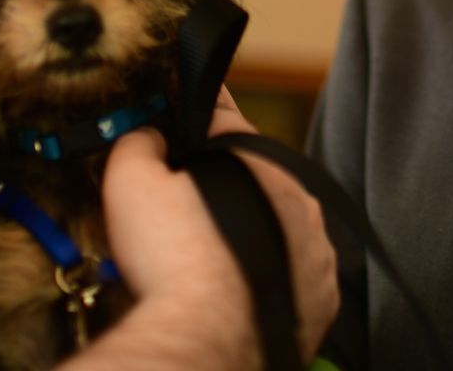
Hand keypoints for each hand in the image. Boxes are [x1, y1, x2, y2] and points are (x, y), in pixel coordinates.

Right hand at [77, 90, 338, 368]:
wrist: (202, 337)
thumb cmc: (171, 259)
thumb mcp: (132, 181)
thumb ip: (138, 143)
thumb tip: (147, 135)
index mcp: (257, 161)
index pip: (226, 119)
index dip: (200, 118)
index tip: (188, 116)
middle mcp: (298, 200)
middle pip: (256, 180)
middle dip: (223, 188)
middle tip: (185, 214)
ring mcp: (316, 251)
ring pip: (281, 230)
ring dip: (253, 236)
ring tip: (209, 259)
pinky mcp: (320, 299)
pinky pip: (297, 279)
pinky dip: (273, 281)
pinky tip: (239, 290)